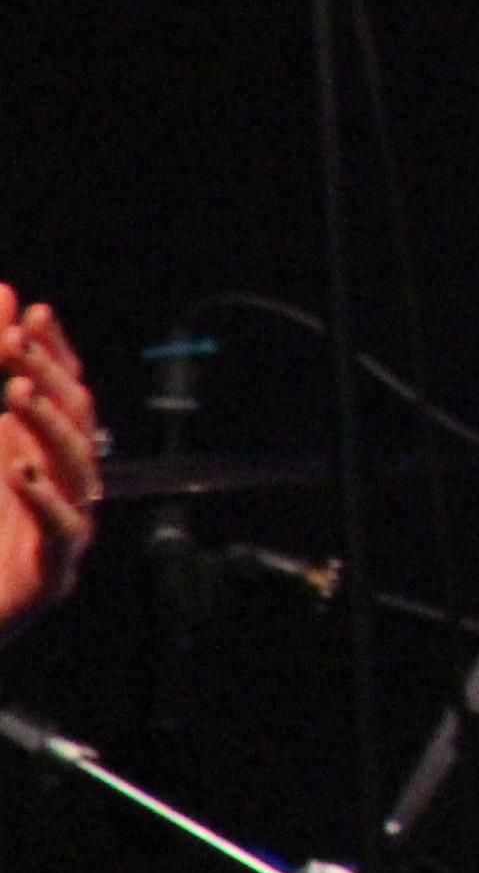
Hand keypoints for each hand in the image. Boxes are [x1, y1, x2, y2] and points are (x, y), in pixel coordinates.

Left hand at [0, 291, 100, 640]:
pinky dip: (44, 499)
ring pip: (78, 466)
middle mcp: (66, 488)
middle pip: (78, 421)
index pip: (67, 393)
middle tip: (14, 346)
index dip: (53, 353)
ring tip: (12, 392)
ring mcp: (66, 530)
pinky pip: (62, 531)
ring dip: (47, 425)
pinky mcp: (52, 575)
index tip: (30, 314)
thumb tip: (4, 296)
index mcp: (46, 458)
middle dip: (48, 379)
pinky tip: (20, 471)